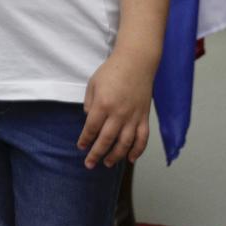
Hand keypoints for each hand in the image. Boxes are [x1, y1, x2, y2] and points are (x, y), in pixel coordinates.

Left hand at [78, 52, 154, 168]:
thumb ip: (90, 103)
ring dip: (116, 156)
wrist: (136, 62)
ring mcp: (133, 116)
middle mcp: (118, 113)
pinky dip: (138, 151)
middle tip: (89, 164)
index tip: (81, 147)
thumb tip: (90, 120)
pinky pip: (143, 138)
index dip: (85, 140)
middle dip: (96, 154)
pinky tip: (131, 159)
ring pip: (125, 143)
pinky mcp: (144, 117)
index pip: (91, 128)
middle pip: (106, 140)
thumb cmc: (112, 71)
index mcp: (103, 104)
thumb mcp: (93, 84)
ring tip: (108, 163)